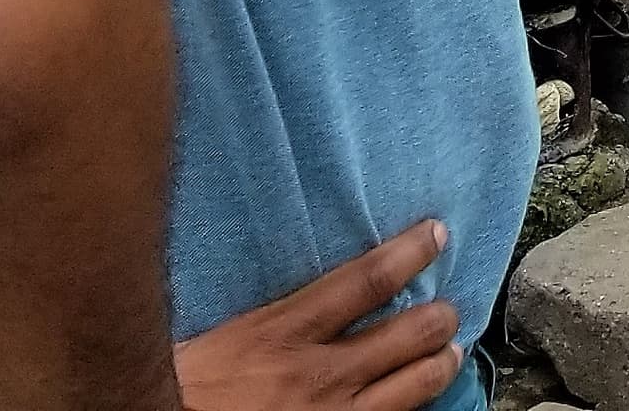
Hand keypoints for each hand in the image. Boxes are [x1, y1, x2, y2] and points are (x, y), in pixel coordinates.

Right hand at [172, 221, 461, 410]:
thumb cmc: (178, 389)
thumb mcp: (219, 341)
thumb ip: (265, 319)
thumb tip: (293, 295)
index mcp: (284, 333)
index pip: (366, 281)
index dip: (409, 253)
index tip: (435, 235)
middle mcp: (319, 374)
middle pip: (409, 333)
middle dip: (440, 317)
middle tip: (449, 310)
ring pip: (416, 385)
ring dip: (441, 364)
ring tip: (450, 353)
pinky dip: (413, 409)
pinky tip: (419, 402)